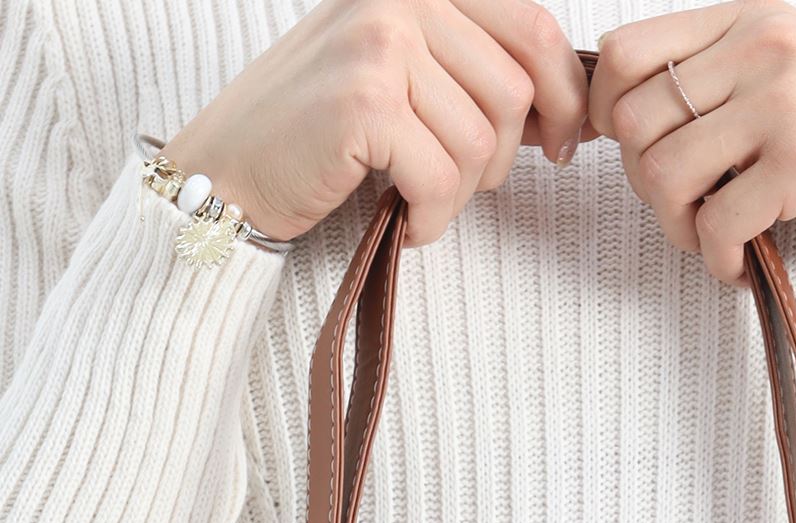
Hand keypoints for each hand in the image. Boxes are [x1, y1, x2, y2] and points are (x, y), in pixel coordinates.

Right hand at [162, 0, 590, 245]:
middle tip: (458, 185)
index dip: (564, 96)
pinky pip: (442, 178)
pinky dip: (431, 218)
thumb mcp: (400, 72)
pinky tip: (402, 219)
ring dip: (460, 194)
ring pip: (481, 141)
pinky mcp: (365, 101)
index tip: (560, 144)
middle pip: (514, 91)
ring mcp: (381, 42)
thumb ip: (470, 64)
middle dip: (501, 158)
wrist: (225, 170)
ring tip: (417, 200)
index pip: (533, 25)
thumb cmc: (316, 132)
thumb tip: (564, 102)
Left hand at [588, 0, 795, 285]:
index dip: (605, 115)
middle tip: (683, 215)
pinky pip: (714, 223)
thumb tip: (617, 117)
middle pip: (634, 119)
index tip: (629, 159)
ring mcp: (787, 102)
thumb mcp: (792, 83)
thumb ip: (718, 84)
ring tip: (713, 243)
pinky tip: (740, 267)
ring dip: (676, 228)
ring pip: (664, 173)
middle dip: (643, 184)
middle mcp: (766, 46)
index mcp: (754, 19)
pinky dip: (716, 261)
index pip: (626, 52)